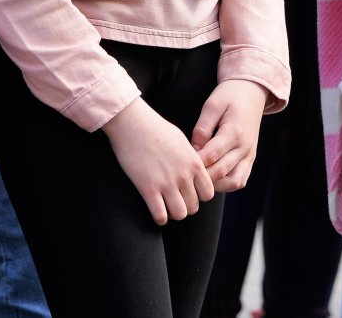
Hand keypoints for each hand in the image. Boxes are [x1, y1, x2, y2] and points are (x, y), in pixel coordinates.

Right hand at [102, 97, 213, 225]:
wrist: (132, 123)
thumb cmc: (155, 128)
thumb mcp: (181, 140)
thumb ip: (190, 157)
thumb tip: (194, 169)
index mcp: (194, 162)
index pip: (208, 193)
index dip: (198, 197)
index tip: (188, 193)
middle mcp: (184, 175)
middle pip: (194, 206)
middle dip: (185, 206)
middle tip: (174, 200)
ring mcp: (166, 183)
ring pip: (180, 214)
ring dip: (173, 214)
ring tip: (165, 207)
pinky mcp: (148, 188)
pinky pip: (160, 215)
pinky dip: (159, 218)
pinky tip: (155, 211)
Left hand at [191, 80, 267, 192]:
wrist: (251, 93)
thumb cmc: (229, 96)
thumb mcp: (212, 105)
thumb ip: (202, 128)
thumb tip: (193, 150)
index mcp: (234, 132)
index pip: (212, 155)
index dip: (195, 162)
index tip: (179, 164)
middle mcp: (244, 147)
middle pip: (221, 172)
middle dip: (200, 177)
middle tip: (184, 176)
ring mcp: (249, 155)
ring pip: (233, 182)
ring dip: (215, 184)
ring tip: (198, 179)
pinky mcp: (250, 159)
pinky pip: (240, 180)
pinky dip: (226, 184)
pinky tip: (212, 179)